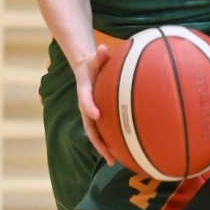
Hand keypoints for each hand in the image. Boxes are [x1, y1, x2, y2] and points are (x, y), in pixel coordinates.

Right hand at [74, 43, 114, 162]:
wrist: (85, 69)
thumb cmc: (93, 63)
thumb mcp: (95, 57)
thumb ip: (99, 55)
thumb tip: (103, 48)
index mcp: (84, 91)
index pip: (85, 100)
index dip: (90, 107)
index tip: (97, 115)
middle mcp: (87, 107)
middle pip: (90, 127)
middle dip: (99, 142)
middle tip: (108, 155)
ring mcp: (92, 114)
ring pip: (97, 134)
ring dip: (105, 148)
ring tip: (115, 161)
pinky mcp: (100, 117)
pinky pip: (105, 130)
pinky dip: (112, 141)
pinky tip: (125, 151)